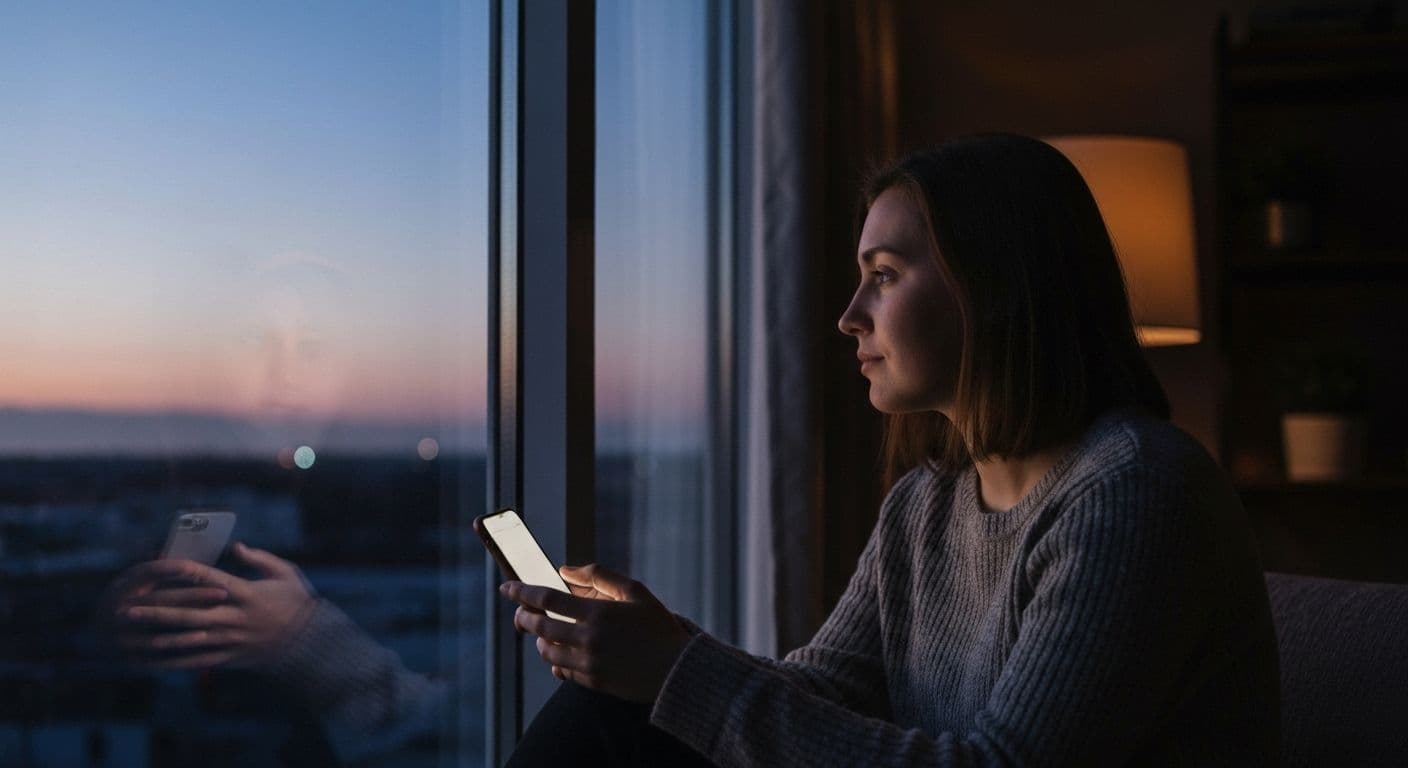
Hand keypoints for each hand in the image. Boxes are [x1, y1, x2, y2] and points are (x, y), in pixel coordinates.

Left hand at [107, 542, 315, 669]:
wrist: (309, 642)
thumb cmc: (297, 602)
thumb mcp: (285, 573)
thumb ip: (258, 558)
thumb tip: (235, 546)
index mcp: (247, 593)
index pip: (209, 580)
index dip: (183, 572)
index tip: (158, 568)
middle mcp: (235, 618)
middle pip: (188, 615)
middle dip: (155, 613)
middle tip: (126, 610)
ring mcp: (230, 641)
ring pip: (186, 641)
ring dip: (154, 638)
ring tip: (129, 636)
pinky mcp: (228, 658)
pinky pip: (194, 662)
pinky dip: (170, 662)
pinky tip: (149, 661)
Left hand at [500, 564, 691, 702]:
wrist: (677, 669)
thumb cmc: (657, 626)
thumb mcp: (635, 591)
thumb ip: (600, 576)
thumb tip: (565, 569)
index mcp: (597, 613)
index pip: (547, 599)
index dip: (522, 592)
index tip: (507, 588)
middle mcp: (588, 639)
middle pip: (540, 627)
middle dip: (524, 617)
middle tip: (520, 612)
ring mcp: (588, 663)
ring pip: (546, 651)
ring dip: (540, 640)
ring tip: (545, 632)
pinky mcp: (592, 682)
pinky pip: (561, 671)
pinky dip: (555, 660)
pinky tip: (560, 653)